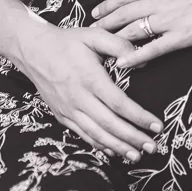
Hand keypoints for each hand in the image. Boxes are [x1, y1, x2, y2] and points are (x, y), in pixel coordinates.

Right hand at [17, 22, 162, 161]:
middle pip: (110, 125)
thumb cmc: (68, 42)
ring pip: (97, 134)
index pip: (120, 104)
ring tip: (137, 155)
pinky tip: (114, 151)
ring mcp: (69, 110)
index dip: (140, 117)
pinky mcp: (62, 115)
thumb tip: (142, 62)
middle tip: (153, 148)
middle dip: (134, 139)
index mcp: (90, 78)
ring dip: (118, 147)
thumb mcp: (95, 35)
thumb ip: (120, 45)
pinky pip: (83, 134)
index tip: (158, 126)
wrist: (33, 50)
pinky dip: (99, 145)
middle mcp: (79, 98)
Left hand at [90, 0, 191, 67]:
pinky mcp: (180, 37)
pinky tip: (122, 63)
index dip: (108, 5)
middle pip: (122, 14)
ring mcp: (167, 20)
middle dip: (103, 24)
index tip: (96, 12)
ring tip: (100, 48)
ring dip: (113, 40)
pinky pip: (152, 48)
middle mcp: (157, 1)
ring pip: (132, 31)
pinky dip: (135, 56)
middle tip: (89, 33)